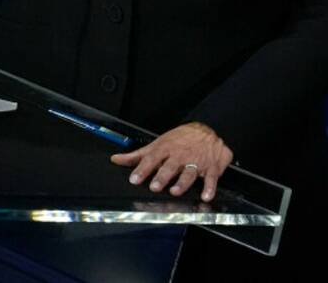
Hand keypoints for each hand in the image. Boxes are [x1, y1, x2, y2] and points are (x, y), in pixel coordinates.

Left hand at [111, 122, 233, 201]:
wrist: (208, 130)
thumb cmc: (180, 139)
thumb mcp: (157, 143)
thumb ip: (137, 155)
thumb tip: (116, 159)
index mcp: (166, 149)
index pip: (151, 159)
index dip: (142, 169)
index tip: (135, 179)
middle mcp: (180, 156)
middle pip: (170, 166)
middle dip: (162, 176)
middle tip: (154, 186)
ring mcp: (196, 162)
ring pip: (188, 173)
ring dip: (182, 182)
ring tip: (175, 191)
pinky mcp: (210, 168)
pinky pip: (210, 178)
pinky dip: (209, 187)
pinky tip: (206, 196)